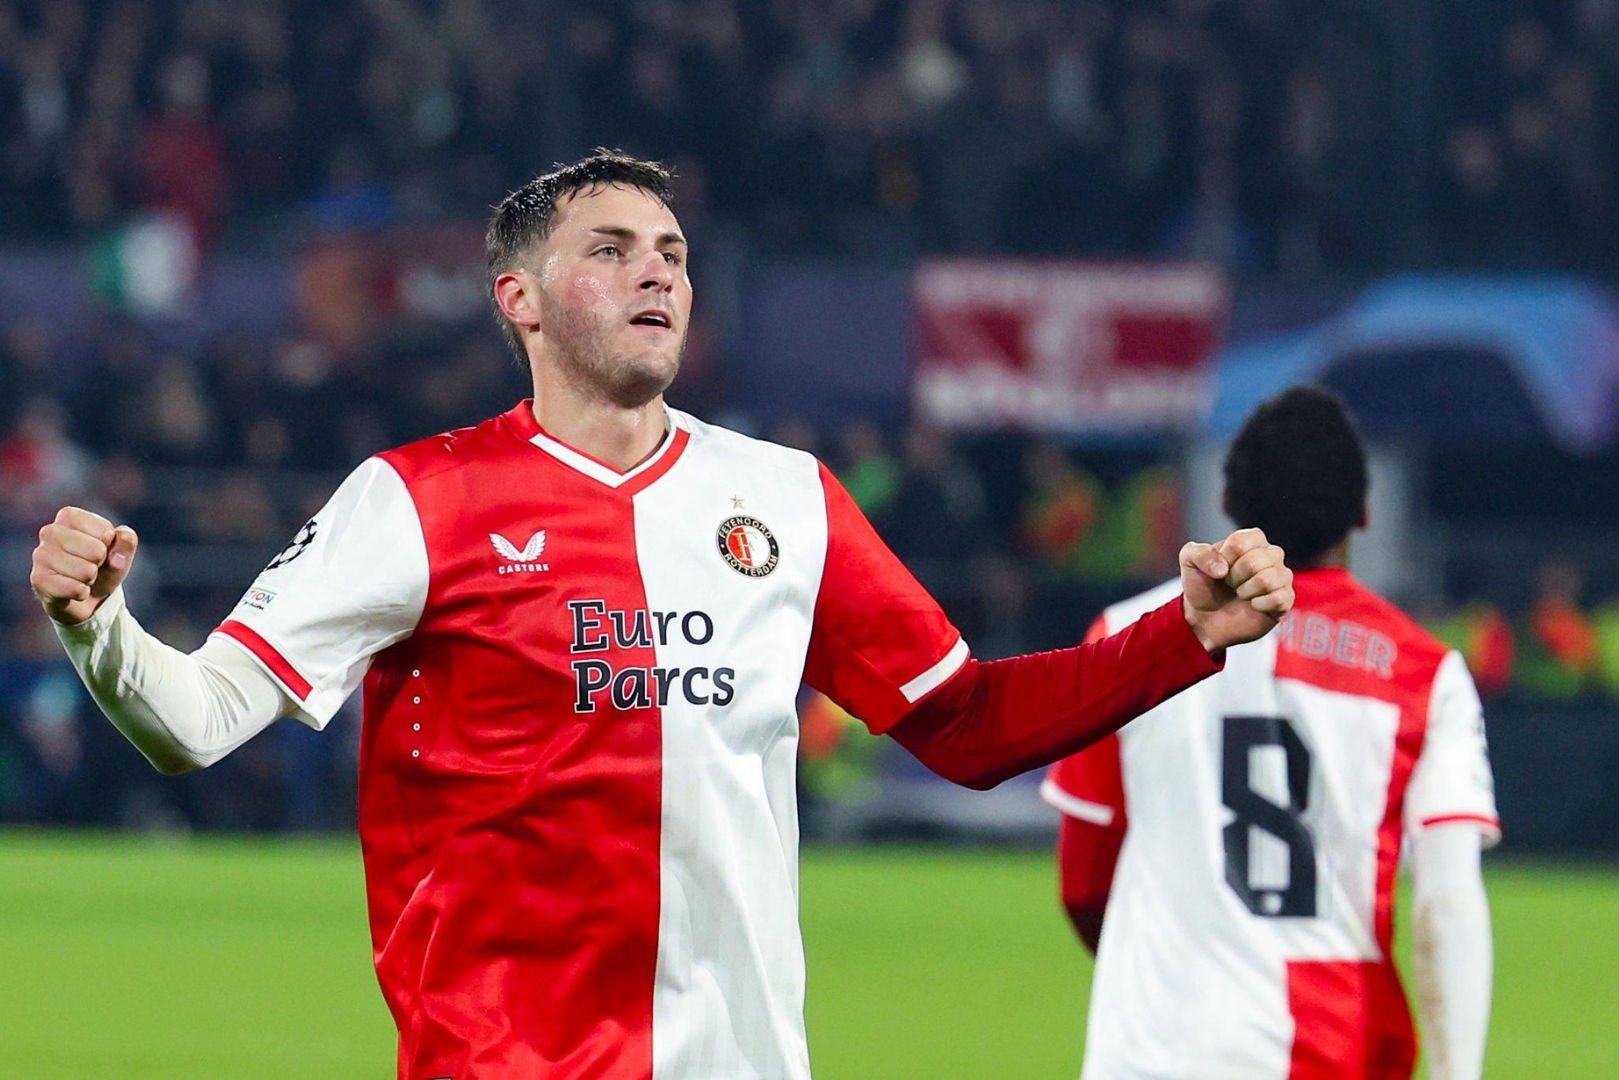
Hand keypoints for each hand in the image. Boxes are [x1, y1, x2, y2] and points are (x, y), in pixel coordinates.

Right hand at [29, 507, 139, 625]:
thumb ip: (127, 542)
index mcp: (69, 516)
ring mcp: (41, 555)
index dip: (110, 546)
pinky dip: (82, 593)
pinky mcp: (38, 580)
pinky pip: (76, 589)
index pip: (106, 532)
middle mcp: (50, 531)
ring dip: (90, 580)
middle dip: (100, 564)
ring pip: (87, 572)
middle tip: (90, 566)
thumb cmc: (103, 567)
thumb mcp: (121, 553)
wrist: (85, 598)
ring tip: (81, 577)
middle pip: (97, 551)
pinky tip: (73, 590)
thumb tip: (125, 537)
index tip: (100, 550)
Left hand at [1179, 527, 1292, 652]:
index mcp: (1251, 540)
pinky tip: (1252, 605)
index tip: (1219, 568)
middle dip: (1234, 577)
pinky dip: (1258, 604)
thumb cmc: (1202, 586)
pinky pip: (1279, 598)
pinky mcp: (1285, 600)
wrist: (1205, 619)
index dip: (1226, 557)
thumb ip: (1198, 553)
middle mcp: (1271, 555)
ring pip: (1269, 579)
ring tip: (1240, 594)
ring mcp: (1281, 577)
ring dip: (1245, 591)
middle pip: (1256, 560)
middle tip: (1229, 584)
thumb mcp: (1189, 562)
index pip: (1242, 541)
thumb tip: (1223, 568)